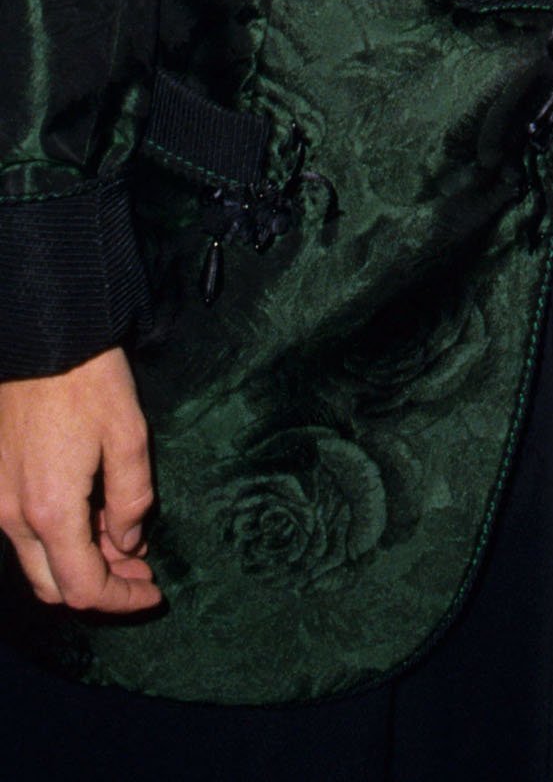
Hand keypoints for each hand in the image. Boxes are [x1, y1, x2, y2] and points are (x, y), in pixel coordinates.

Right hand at [0, 348, 159, 611]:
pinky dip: (58, 540)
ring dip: (79, 563)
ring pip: (36, 561)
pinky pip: (24, 533)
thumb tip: (128, 542)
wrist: (40, 337)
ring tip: (124, 543)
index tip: (154, 591)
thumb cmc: (88, 382)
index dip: (122, 600)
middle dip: (101, 588)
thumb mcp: (129, 436)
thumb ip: (131, 499)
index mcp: (50, 512)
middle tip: (142, 570)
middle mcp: (13, 518)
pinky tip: (93, 518)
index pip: (84, 588)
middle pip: (53, 586)